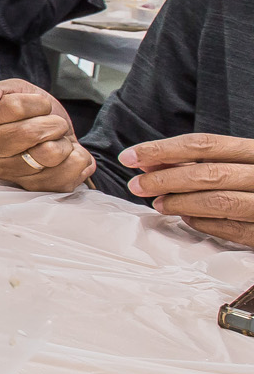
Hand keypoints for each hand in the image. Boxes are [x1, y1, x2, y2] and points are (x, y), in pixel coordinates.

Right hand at [0, 79, 95, 192]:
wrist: (49, 132)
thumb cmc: (27, 109)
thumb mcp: (11, 89)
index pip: (14, 107)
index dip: (38, 103)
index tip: (40, 105)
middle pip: (31, 133)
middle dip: (53, 122)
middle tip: (53, 123)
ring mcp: (5, 172)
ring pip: (49, 154)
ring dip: (64, 142)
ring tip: (57, 141)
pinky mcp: (30, 188)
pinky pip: (65, 176)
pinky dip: (76, 161)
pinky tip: (67, 156)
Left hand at [121, 133, 253, 247]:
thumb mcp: (243, 163)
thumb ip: (206, 162)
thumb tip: (155, 162)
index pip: (204, 144)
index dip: (163, 149)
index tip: (131, 157)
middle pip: (208, 173)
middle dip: (166, 179)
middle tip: (138, 186)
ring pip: (218, 202)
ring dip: (181, 203)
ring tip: (159, 204)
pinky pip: (232, 229)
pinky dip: (204, 224)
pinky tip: (187, 219)